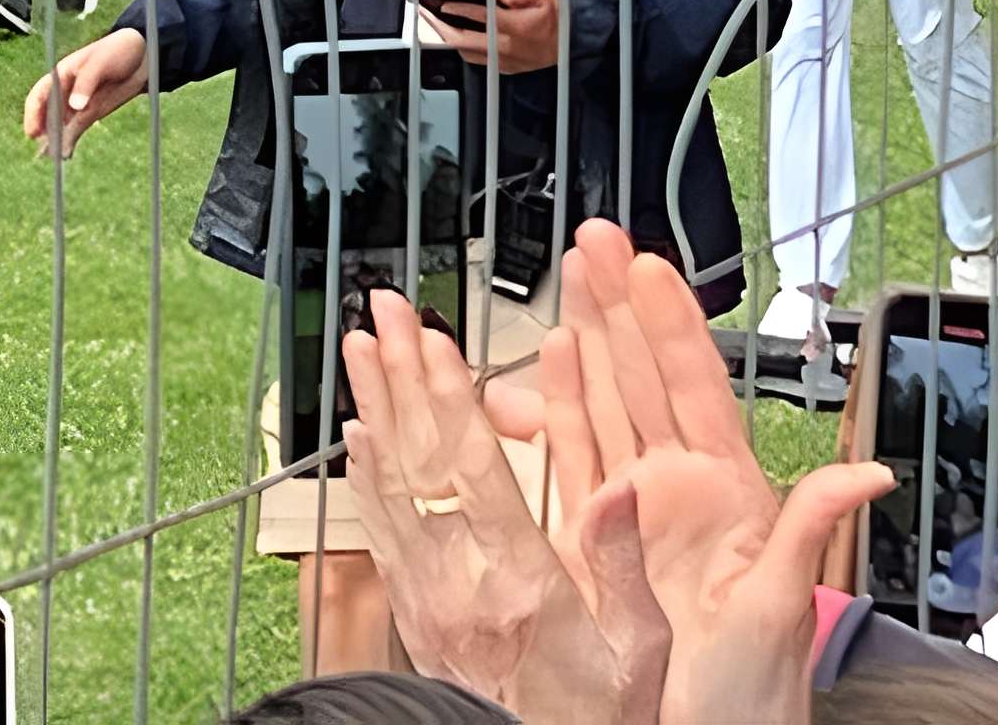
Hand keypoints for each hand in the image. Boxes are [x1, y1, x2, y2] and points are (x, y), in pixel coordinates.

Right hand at [21, 27, 148, 156]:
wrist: (142, 56)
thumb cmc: (117, 51)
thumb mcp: (101, 63)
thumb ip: (87, 83)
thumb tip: (76, 106)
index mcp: (62, 74)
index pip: (40, 94)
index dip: (33, 113)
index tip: (33, 132)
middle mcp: (65, 91)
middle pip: (48, 114)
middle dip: (45, 132)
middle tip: (46, 151)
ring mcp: (78, 103)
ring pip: (61, 125)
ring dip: (56, 141)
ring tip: (56, 157)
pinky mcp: (91, 113)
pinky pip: (76, 129)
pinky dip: (70, 141)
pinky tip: (67, 153)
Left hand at [343, 289, 667, 724]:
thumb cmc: (594, 720)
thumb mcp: (639, 652)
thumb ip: (623, 566)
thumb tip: (622, 489)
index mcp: (522, 584)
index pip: (472, 470)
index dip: (447, 398)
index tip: (432, 340)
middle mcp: (461, 584)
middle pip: (420, 460)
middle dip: (400, 375)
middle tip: (382, 313)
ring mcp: (427, 599)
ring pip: (390, 485)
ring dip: (374, 407)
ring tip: (359, 347)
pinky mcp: (411, 613)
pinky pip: (379, 530)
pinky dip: (365, 474)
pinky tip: (357, 436)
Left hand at [422, 0, 561, 74]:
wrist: (573, 46)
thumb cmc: (560, 20)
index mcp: (513, 26)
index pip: (477, 16)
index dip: (457, 8)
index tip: (443, 3)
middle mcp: (504, 46)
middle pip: (463, 38)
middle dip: (441, 26)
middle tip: (427, 15)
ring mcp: (504, 60)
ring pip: (467, 52)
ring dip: (451, 40)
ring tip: (438, 26)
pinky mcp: (506, 68)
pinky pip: (479, 61)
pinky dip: (465, 51)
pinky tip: (460, 41)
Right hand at [483, 224, 892, 724]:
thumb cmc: (754, 695)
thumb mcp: (782, 607)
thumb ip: (812, 527)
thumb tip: (869, 472)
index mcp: (729, 494)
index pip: (695, 386)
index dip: (672, 322)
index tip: (649, 264)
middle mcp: (680, 492)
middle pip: (643, 376)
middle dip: (619, 305)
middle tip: (595, 241)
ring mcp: (637, 513)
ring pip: (604, 405)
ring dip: (585, 342)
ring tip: (566, 283)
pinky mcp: (599, 543)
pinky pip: (570, 462)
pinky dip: (550, 414)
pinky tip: (534, 375)